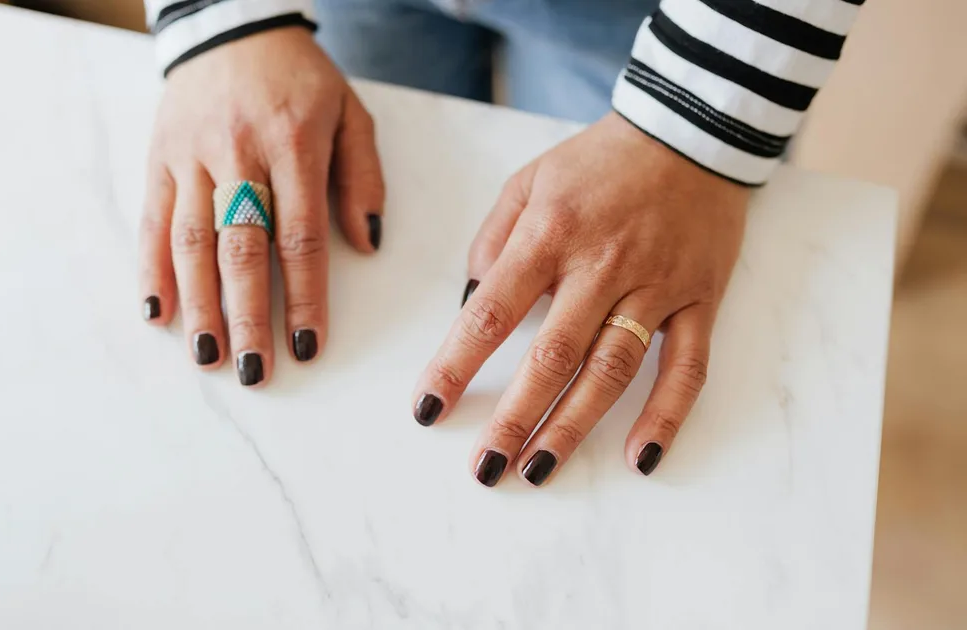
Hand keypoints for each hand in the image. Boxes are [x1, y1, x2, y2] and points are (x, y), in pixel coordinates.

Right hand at [140, 28, 383, 385]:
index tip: (307, 346)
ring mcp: (192, 155)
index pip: (299, 235)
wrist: (232, 25)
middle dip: (247, 316)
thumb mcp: (350, 114)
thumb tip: (366, 245)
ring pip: (191, 240)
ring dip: (199, 304)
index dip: (304, 296)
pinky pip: (153, 219)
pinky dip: (151, 268)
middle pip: (241, 247)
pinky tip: (157, 311)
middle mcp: (239, 152)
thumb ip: (363, 178)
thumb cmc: (300, 79)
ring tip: (207, 356)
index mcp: (294, 143)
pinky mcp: (160, 156)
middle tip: (253, 371)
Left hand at [411, 113, 749, 485]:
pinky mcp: (699, 298)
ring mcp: (656, 285)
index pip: (492, 312)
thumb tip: (470, 304)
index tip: (429, 408)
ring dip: (575, 427)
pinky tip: (641, 457)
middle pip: (553, 355)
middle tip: (486, 468)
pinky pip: (687, 366)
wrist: (690, 129)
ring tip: (539, 471)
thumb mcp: (529, 182)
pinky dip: (667, 415)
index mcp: (551, 234)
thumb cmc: (598, 162)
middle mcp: (602, 265)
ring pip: (612, 369)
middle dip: (514, 417)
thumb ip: (492, 241)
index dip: (456, 365)